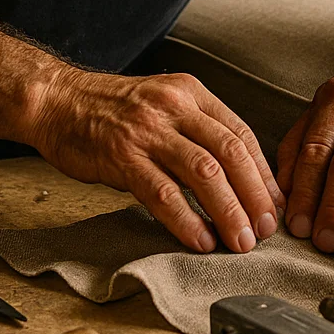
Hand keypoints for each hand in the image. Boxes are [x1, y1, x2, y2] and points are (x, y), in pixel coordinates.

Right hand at [29, 65, 284, 252]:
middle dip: (254, 197)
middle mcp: (173, 106)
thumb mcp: (164, 102)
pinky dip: (186, 221)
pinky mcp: (122, 156)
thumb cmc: (112, 108)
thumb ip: (198, 128)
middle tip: (265, 230)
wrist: (58, 100)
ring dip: (228, 212)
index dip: (263, 174)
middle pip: (229, 153)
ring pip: (204, 174)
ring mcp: (147, 130)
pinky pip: (163, 193)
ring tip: (240, 241)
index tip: (275, 204)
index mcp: (190, 92)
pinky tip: (200, 240)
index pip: (240, 133)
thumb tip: (240, 175)